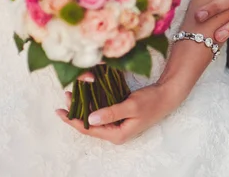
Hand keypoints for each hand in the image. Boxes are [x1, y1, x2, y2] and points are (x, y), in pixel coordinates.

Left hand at [56, 80, 186, 144]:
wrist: (167, 96)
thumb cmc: (151, 102)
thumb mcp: (131, 106)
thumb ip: (111, 113)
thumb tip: (90, 119)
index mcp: (117, 134)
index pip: (89, 130)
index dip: (73, 120)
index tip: (61, 111)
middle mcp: (115, 132)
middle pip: (90, 124)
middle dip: (76, 112)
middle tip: (66, 96)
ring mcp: (118, 124)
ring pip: (95, 117)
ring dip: (84, 106)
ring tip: (73, 94)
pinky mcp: (120, 116)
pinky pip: (102, 112)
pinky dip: (94, 103)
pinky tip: (87, 94)